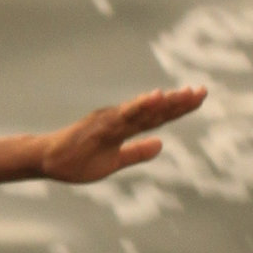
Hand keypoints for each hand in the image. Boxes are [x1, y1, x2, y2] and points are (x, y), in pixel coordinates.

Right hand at [0, 86, 206, 184]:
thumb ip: (137, 152)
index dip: (179, 108)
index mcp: (124, 127)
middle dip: (180, 101)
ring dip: (165, 101)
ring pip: (143, 110)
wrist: (48, 161)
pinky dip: (141, 105)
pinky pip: (125, 115)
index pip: (158, 116)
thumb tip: (161, 144)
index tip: (199, 97)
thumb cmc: (76, 161)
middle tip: (203, 91)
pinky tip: (156, 97)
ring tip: (185, 93)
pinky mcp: (100, 125)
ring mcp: (110, 120)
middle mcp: (120, 119)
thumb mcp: (114, 162)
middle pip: (156, 110)